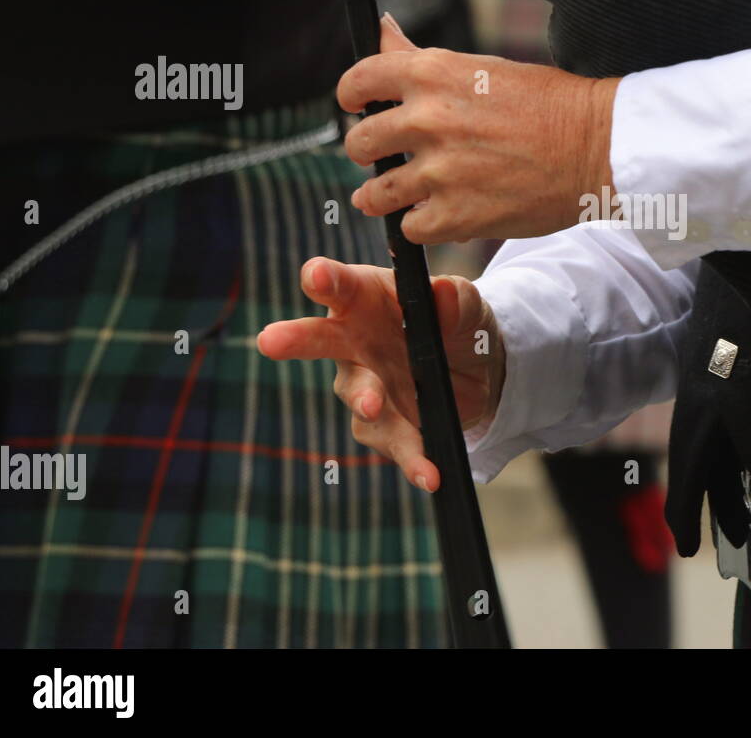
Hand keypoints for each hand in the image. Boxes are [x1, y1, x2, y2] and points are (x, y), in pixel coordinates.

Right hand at [256, 257, 504, 491]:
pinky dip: (411, 457)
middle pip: (319, 337)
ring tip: (372, 405)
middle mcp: (353, 340)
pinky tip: (427, 474)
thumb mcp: (467, 307)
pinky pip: (392, 440)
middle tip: (270, 341)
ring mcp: (363, 385)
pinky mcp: (382, 425)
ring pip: (356, 394)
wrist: (479, 372)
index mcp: (368, 297)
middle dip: (296, 338)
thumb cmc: (457, 322)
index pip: (339, 284)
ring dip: (364, 400)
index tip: (317, 276)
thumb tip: (445, 293)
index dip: (324, 278)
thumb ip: (456, 301)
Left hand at [337, 13, 618, 243]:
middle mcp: (428, 121)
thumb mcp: (482, 67)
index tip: (358, 108)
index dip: (351, 98)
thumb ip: (421, 57)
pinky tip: (438, 214)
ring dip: (384, 195)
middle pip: (359, 143)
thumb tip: (382, 31)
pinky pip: (409, 228)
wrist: (597, 147)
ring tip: (401, 194)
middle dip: (368, 152)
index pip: (356, 82)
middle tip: (388, 158)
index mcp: (432, 74)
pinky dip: (420, 224)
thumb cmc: (549, 103)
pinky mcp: (457, 216)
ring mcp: (440, 172)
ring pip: (376, 193)